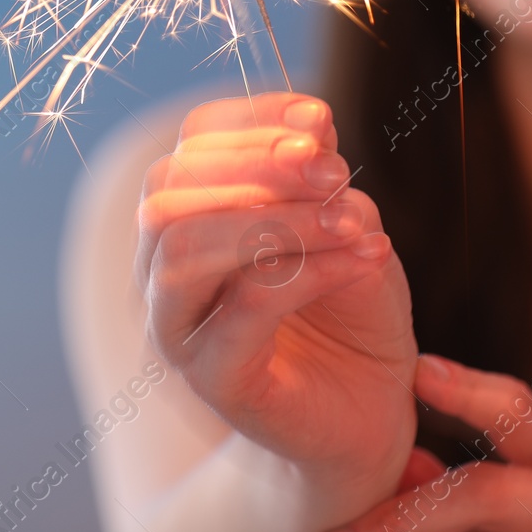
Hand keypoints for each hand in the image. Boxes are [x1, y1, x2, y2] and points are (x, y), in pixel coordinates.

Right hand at [135, 92, 417, 487]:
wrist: (370, 413)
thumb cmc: (350, 312)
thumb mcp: (344, 224)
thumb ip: (318, 177)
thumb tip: (311, 123)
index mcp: (187, 219)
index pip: (190, 146)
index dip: (250, 120)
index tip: (320, 118)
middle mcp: (161, 270)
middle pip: (166, 191)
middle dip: (255, 166)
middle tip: (334, 171)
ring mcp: (177, 329)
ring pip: (184, 248)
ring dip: (278, 219)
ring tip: (353, 221)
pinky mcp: (213, 380)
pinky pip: (244, 308)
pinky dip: (310, 272)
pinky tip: (365, 258)